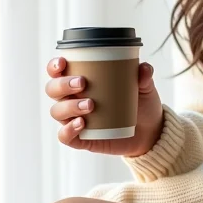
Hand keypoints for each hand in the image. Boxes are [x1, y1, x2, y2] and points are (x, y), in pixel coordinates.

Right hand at [45, 57, 163, 156]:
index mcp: (82, 81)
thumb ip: (144, 76)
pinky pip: (64, 136)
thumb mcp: (144, 87)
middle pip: (53, 90)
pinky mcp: (81, 139)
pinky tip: (81, 124)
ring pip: (57, 112)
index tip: (62, 63)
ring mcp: (75, 119)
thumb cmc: (140, 103)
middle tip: (82, 83)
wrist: (149, 131)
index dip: (54, 66)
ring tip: (90, 105)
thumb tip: (144, 68)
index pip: (58, 71)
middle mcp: (73, 99)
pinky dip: (68, 130)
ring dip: (69, 106)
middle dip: (62, 85)